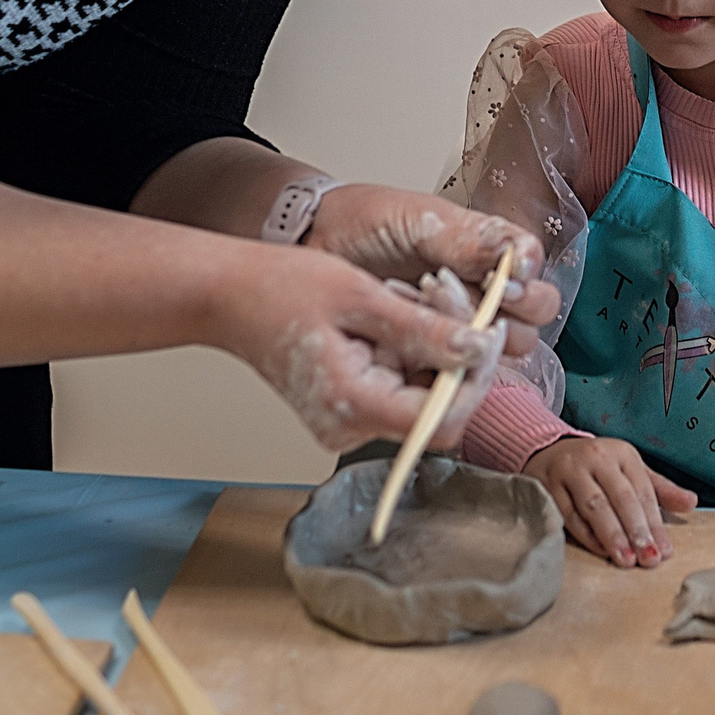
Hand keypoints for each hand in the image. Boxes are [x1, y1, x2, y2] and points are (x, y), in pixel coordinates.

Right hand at [207, 243, 503, 454]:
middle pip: (435, 410)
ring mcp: (348, 419)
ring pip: (421, 393)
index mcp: (352, 404)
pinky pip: (399, 384)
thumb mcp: (362, 296)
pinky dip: (409, 347)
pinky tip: (396, 309)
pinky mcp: (349, 404)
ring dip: (433, 344)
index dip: (472, 381)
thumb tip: (476, 349)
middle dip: (455, 354)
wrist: (229, 295)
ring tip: (419, 292)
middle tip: (452, 298)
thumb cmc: (280, 288)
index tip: (485, 334)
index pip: (439, 420)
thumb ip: (422, 328)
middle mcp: (350, 425)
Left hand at [308, 184, 558, 355]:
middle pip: (530, 320)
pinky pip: (452, 370)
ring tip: (422, 309)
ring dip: (464, 336)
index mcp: (486, 249)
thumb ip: (468, 239)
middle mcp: (480, 289)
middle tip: (462, 303)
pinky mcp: (429, 354)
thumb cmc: (362, 222)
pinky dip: (435, 357)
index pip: (533, 271)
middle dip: (501, 316)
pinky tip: (405, 334)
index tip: (505, 285)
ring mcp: (456, 324)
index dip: (527, 283)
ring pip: (495, 351)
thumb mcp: (416, 220)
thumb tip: (515, 257)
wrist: (311, 242)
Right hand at [526, 436, 696, 568]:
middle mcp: (597, 458)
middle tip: (649, 559)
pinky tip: (600, 550)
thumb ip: (660, 490)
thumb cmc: (598, 468)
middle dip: (636, 531)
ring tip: (627, 560)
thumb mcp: (630, 471)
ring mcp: (570, 470)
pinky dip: (586, 534)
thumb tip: (691, 503)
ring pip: (594, 506)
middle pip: (620, 498)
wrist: (549, 450)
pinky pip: (568, 514)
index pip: (642, 492)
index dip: (655, 523)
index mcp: (622, 453)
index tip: (665, 551)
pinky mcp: (547, 485)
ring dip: (612, 535)